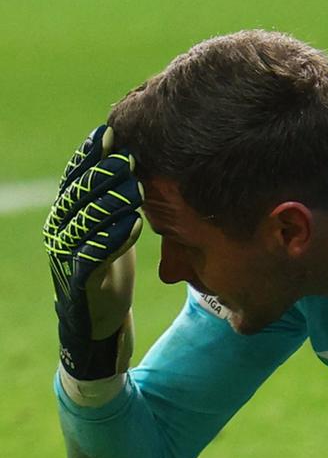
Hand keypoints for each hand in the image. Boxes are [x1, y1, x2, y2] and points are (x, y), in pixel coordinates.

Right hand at [44, 124, 142, 378]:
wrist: (98, 324)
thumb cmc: (109, 271)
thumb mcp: (113, 229)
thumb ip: (117, 198)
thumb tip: (137, 156)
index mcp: (67, 214)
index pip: (75, 177)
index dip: (89, 155)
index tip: (111, 133)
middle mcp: (60, 230)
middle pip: (78, 195)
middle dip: (103, 174)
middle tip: (129, 158)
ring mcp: (66, 256)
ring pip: (84, 222)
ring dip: (111, 203)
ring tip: (137, 189)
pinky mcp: (79, 282)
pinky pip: (92, 257)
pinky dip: (112, 240)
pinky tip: (133, 226)